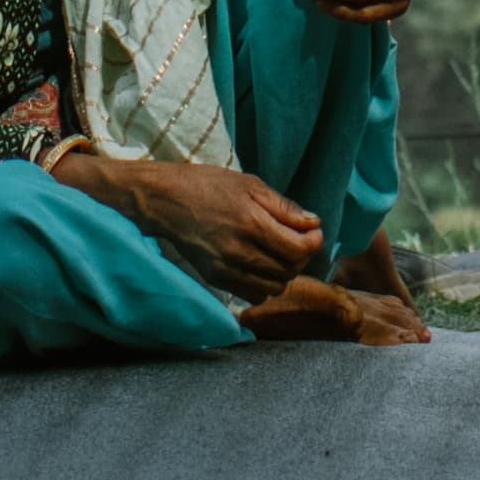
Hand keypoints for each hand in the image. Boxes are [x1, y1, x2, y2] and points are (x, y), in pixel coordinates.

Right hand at [61, 148, 329, 291]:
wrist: (166, 200)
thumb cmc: (208, 186)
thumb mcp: (250, 184)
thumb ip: (284, 207)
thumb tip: (313, 223)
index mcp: (252, 223)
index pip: (299, 249)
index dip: (313, 242)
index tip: (312, 231)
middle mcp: (240, 252)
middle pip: (289, 270)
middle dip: (301, 256)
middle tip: (297, 240)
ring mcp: (226, 269)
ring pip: (274, 287)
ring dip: (284, 272)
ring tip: (278, 253)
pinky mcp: (216, 279)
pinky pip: (253, 295)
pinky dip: (264, 285)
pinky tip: (260, 266)